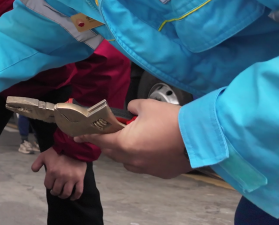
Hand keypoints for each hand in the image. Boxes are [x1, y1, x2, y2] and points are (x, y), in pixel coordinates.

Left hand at [31, 148, 85, 199]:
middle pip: (56, 190)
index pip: (48, 185)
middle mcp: (61, 177)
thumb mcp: (44, 155)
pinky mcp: (79, 179)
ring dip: (63, 196)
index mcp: (52, 172)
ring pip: (66, 193)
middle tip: (55, 191)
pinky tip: (72, 198)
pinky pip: (78, 191)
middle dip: (55, 192)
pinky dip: (75, 196)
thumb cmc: (57, 152)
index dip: (48, 185)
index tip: (50, 184)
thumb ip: (37, 163)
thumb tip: (34, 171)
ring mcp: (71, 179)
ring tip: (62, 194)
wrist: (73, 147)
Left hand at [74, 99, 190, 177]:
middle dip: (108, 142)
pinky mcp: (161, 173)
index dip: (87, 136)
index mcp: (125, 143)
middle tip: (108, 132)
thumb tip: (130, 110)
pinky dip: (142, 157)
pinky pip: (144, 166)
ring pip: (128, 161)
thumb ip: (132, 107)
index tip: (77, 136)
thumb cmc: (173, 120)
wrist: (201, 137)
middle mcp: (133, 160)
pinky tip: (150, 148)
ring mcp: (147, 169)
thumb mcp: (147, 106)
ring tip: (132, 139)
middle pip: (113, 152)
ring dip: (125, 151)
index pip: (100, 140)